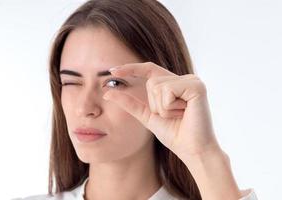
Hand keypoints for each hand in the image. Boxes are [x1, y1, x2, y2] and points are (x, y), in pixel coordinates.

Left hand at [103, 62, 220, 161]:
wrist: (192, 150)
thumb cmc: (173, 134)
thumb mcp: (147, 116)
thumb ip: (129, 103)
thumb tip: (107, 92)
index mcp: (174, 84)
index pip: (149, 69)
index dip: (131, 68)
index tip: (112, 71)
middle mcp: (184, 79)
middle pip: (152, 81)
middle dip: (155, 104)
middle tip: (172, 116)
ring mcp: (192, 81)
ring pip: (158, 85)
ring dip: (163, 107)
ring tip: (179, 115)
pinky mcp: (197, 86)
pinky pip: (168, 90)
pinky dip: (170, 107)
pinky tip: (185, 113)